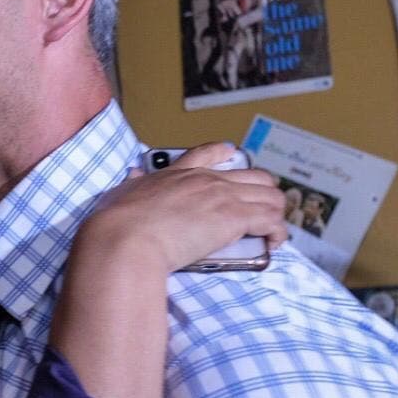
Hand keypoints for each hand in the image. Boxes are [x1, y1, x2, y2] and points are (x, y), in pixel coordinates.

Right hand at [82, 142, 286, 272]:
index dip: (227, 155)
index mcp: (180, 173)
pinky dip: (278, 233)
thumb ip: (132, 184)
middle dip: (265, 193)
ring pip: (271, 196)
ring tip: (272, 232)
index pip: (209, 153)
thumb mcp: (123, 194)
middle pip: (256, 176)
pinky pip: (271, 220)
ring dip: (276, 214)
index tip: (233, 156)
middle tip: (261, 212)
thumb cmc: (119, 221)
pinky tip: (274, 244)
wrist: (127, 238)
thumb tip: (131, 176)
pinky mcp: (234, 218)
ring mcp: (223, 196)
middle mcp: (207, 180)